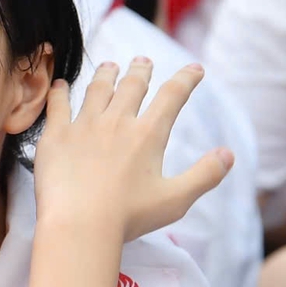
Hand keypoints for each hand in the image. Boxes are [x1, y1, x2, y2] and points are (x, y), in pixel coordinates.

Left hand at [34, 58, 233, 241]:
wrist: (78, 224)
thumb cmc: (128, 217)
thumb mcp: (176, 200)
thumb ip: (205, 175)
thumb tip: (229, 154)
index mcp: (148, 134)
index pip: (173, 96)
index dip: (186, 79)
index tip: (195, 69)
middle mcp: (117, 122)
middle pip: (133, 85)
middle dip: (141, 70)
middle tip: (143, 61)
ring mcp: (84, 126)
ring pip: (97, 89)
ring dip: (106, 75)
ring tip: (109, 66)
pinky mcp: (56, 136)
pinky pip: (58, 106)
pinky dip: (60, 93)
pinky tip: (61, 85)